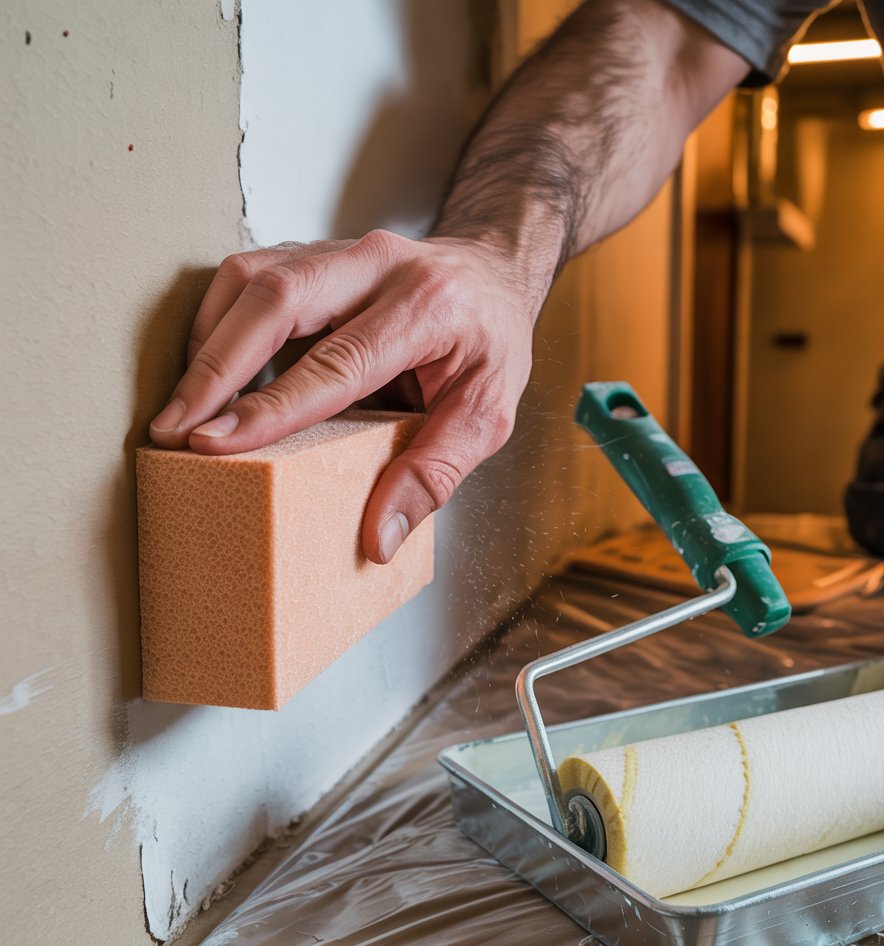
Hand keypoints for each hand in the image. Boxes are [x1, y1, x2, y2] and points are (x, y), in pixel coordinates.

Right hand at [149, 231, 535, 562]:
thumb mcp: (487, 414)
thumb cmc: (491, 344)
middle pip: (277, 297)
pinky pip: (250, 276)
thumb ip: (434, 474)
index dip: (271, 404)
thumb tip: (376, 538)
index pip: (337, 360)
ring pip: (251, 277)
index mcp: (428, 307)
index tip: (215, 442)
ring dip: (208, 343)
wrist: (491, 273)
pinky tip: (210, 370)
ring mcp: (342, 249)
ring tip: (183, 409)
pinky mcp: (313, 254)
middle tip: (171, 428)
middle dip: (214, 366)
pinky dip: (220, 324)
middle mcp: (379, 264)